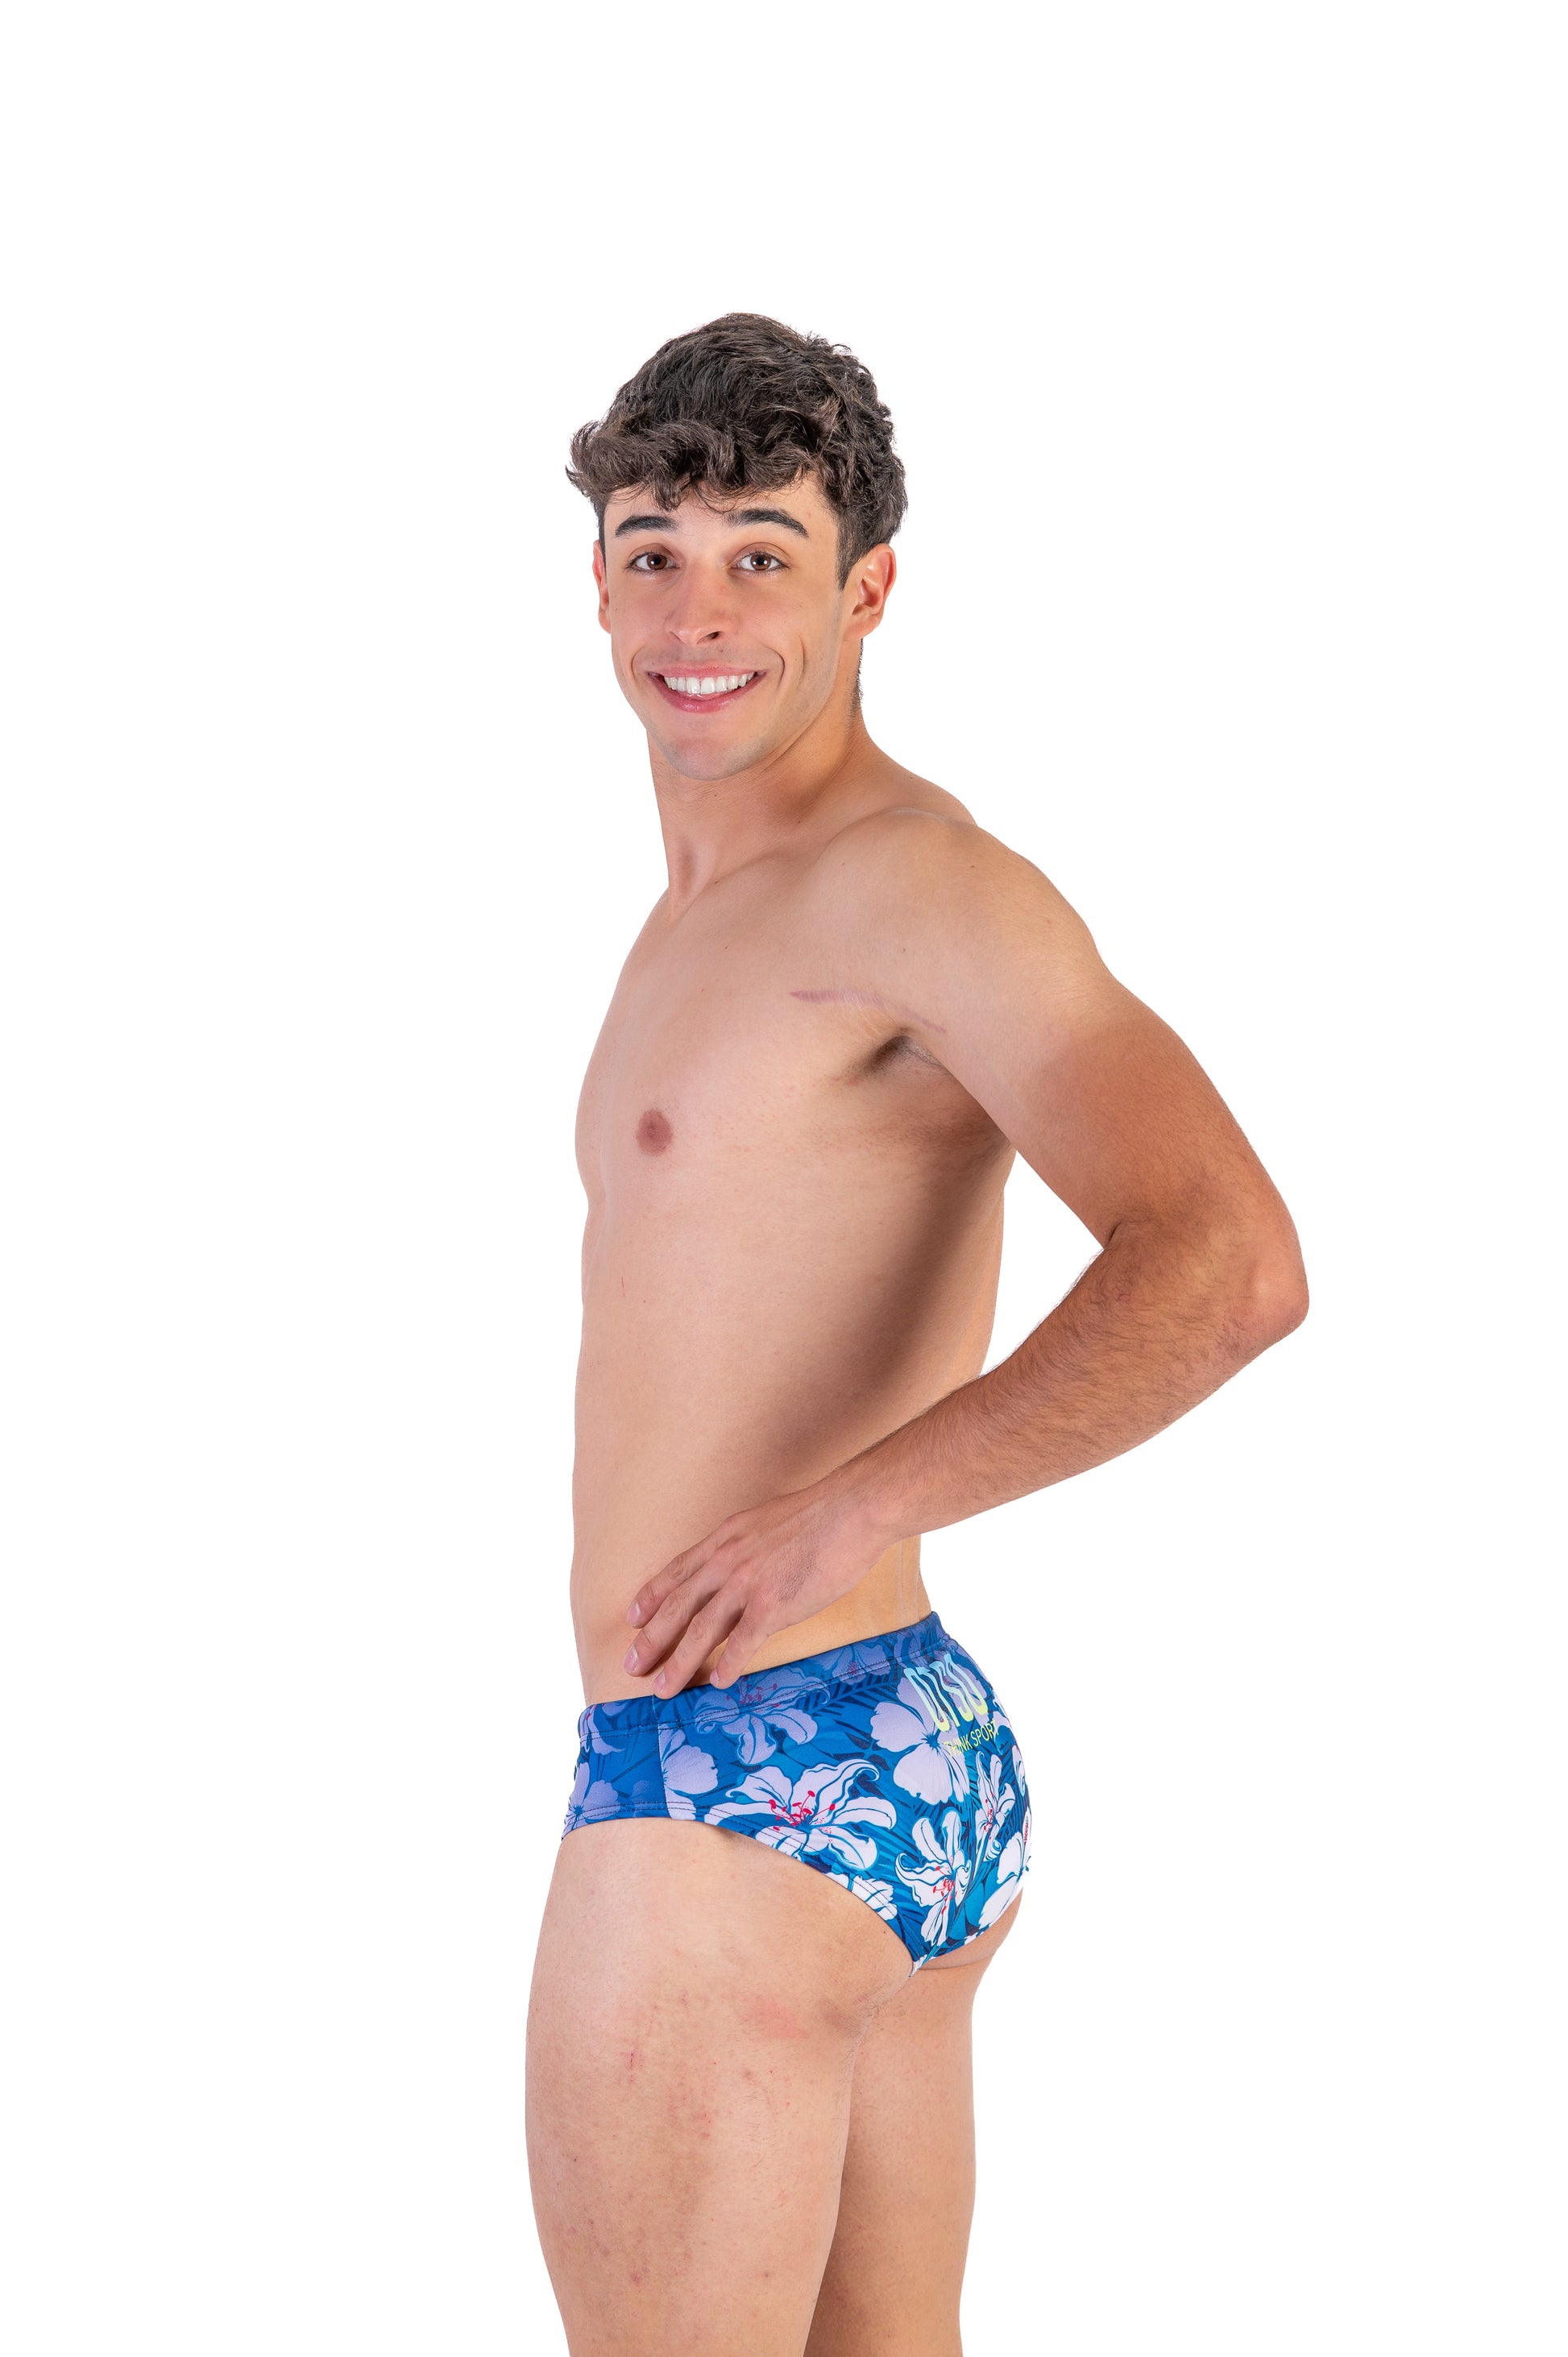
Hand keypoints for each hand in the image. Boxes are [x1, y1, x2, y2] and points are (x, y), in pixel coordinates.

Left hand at [623, 1479, 891, 1695]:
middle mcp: (728, 1561)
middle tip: (631, 1665)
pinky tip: (720, 1683)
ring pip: (701, 1629)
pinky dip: (728, 1664)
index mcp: (726, 1539)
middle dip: (651, 1639)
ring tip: (663, 1688)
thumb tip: (741, 1565)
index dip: (651, 1595)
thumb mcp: (766, 1520)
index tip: (633, 1617)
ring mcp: (748, 1583)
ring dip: (679, 1663)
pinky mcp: (774, 1604)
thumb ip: (746, 1545)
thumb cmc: (820, 1513)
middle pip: (678, 1606)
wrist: (852, 1509)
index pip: (678, 1571)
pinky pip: (743, 1641)